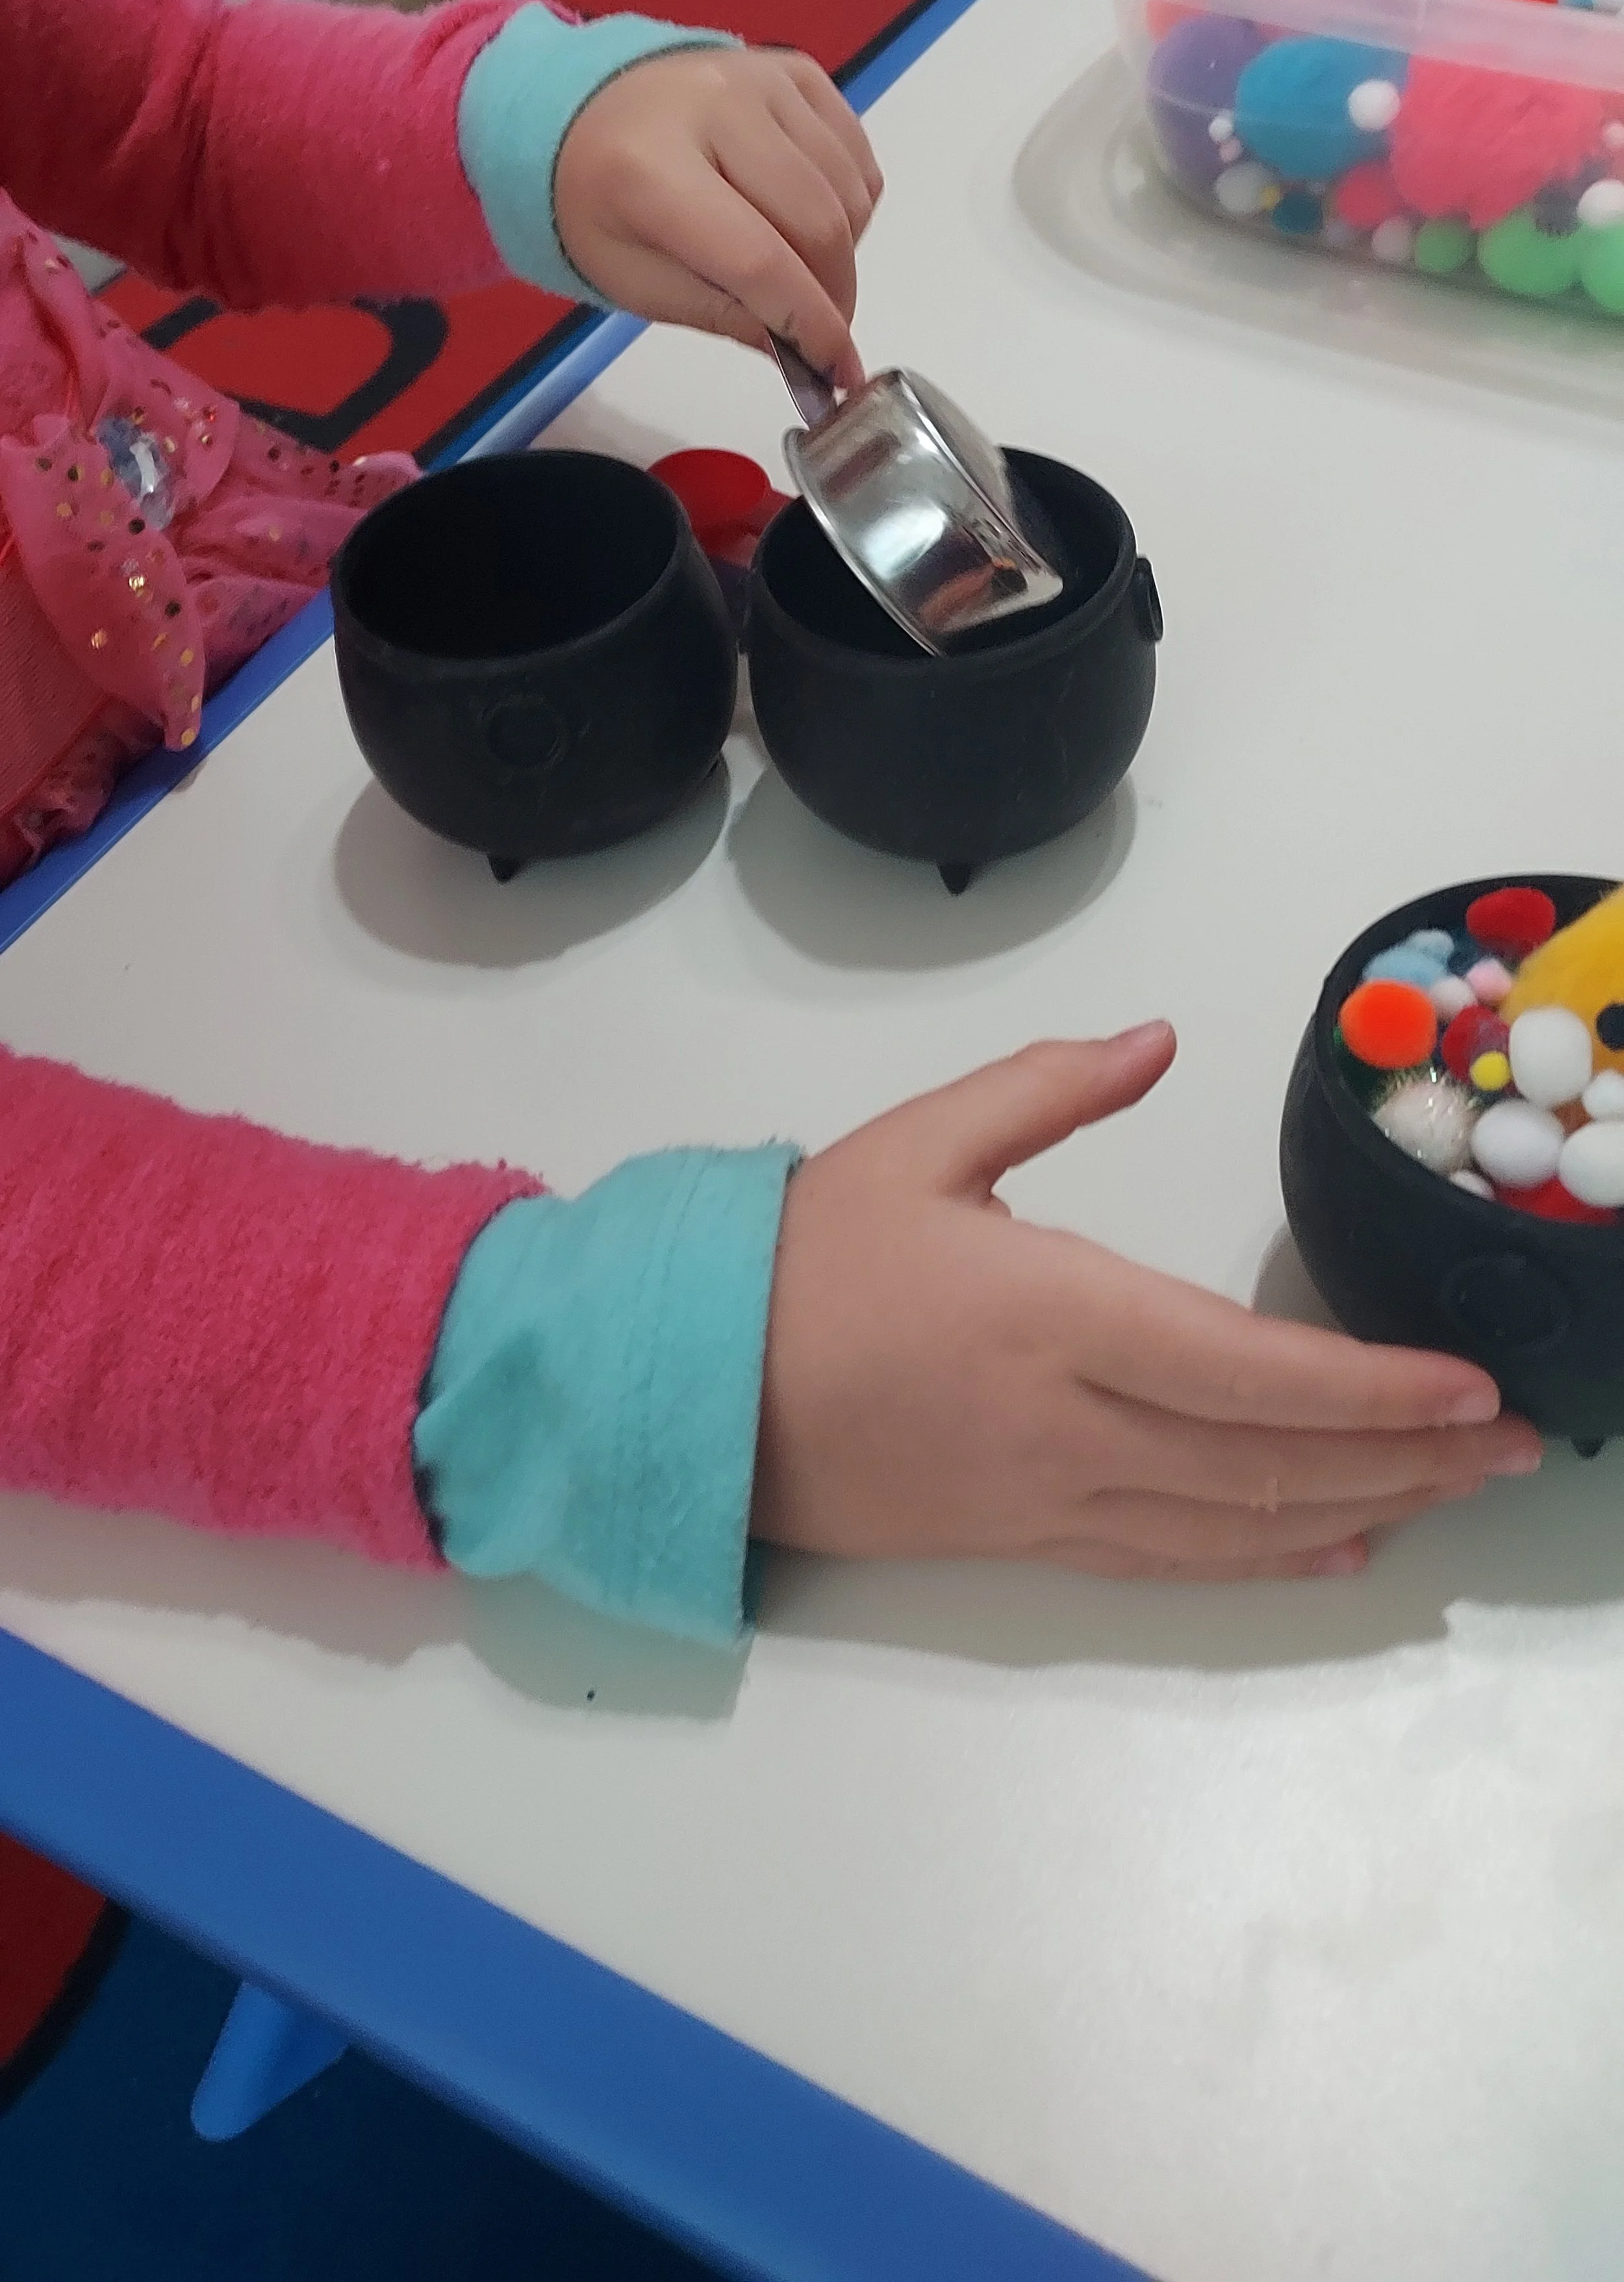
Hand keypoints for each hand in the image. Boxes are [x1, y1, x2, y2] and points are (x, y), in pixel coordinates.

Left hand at [552, 47, 881, 392]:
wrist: (584, 110)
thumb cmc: (602, 204)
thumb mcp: (634, 281)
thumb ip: (719, 316)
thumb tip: (802, 353)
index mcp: (650, 167)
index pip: (757, 257)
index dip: (808, 323)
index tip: (837, 372)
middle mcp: (713, 106)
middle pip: (816, 223)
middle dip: (834, 296)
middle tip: (821, 334)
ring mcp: (760, 78)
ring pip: (848, 191)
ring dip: (844, 252)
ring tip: (804, 271)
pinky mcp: (793, 70)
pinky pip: (856, 152)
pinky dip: (851, 202)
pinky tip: (809, 219)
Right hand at [754, 1028, 1540, 1582]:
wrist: (690, 1391)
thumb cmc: (801, 1258)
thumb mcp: (918, 1141)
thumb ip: (1048, 1087)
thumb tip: (1158, 1040)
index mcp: (1053, 1316)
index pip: (1251, 1372)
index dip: (1374, 1392)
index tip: (1470, 1388)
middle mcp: (1069, 1427)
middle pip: (1272, 1461)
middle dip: (1409, 1458)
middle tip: (1515, 1448)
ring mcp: (1050, 1500)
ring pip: (1237, 1523)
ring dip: (1363, 1510)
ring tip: (1458, 1495)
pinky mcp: (1023, 1543)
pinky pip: (1172, 1563)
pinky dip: (1267, 1559)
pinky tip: (1337, 1546)